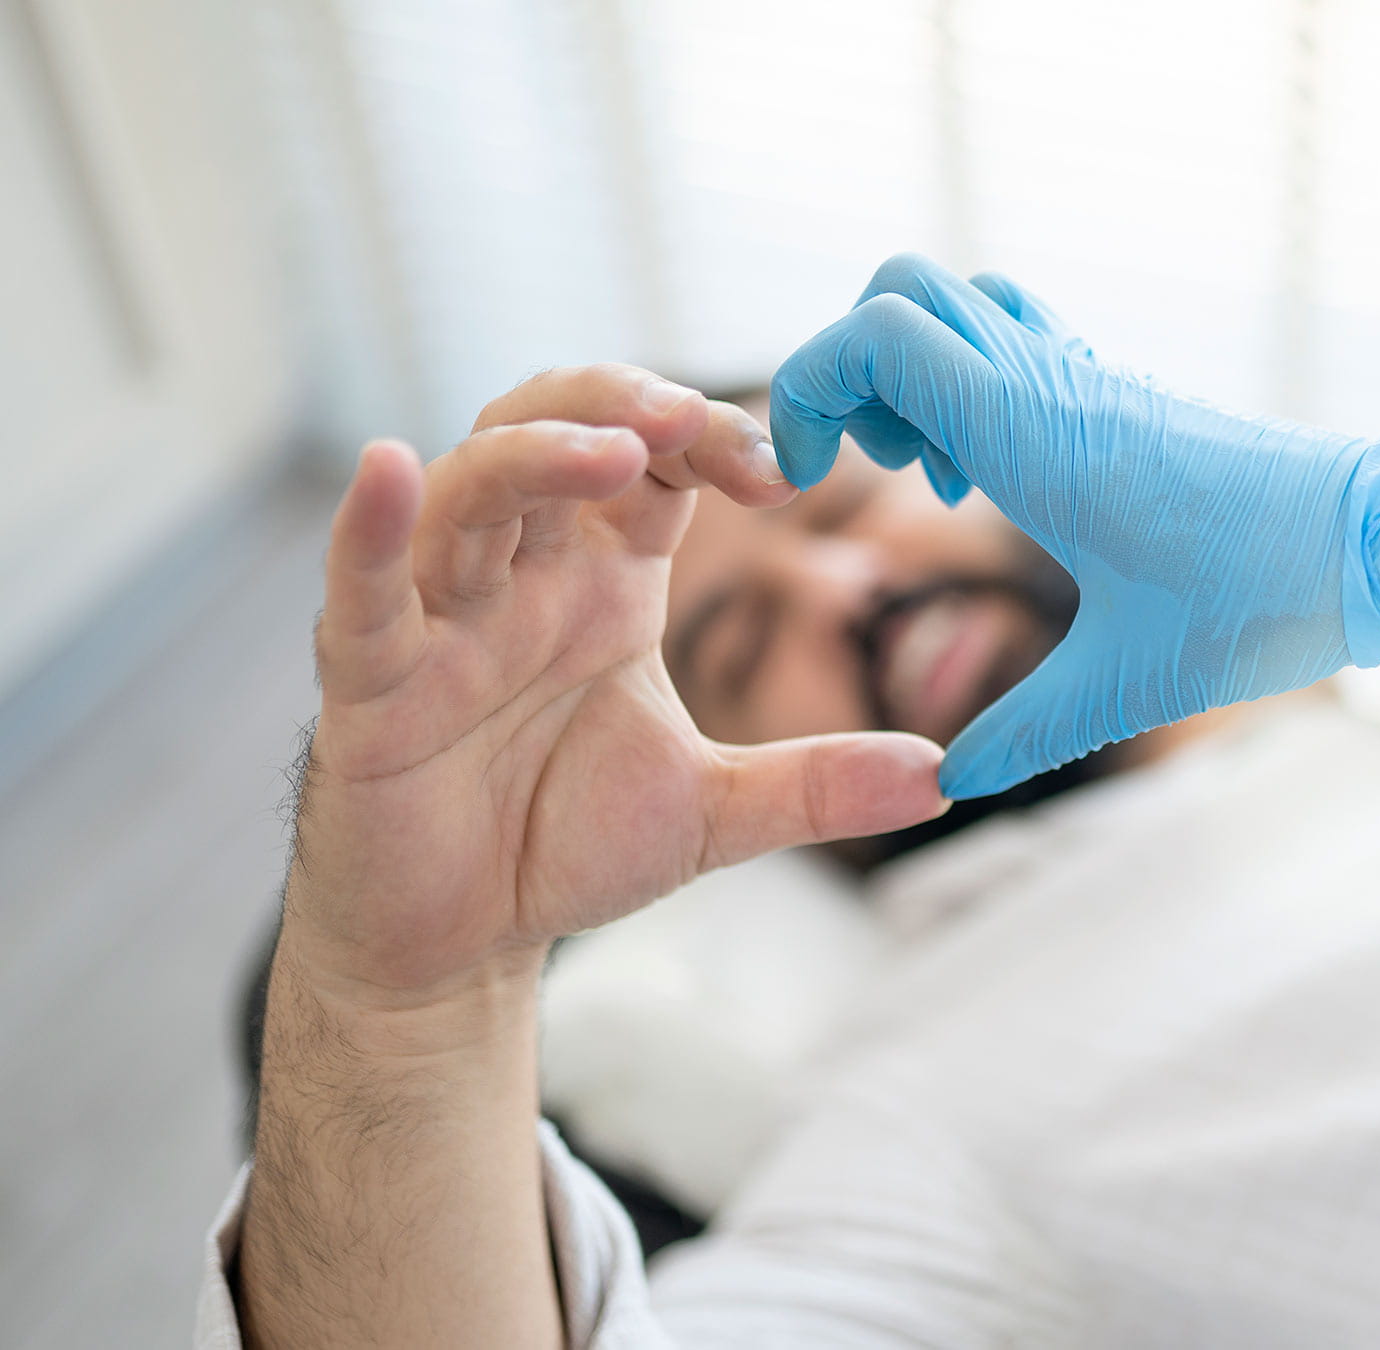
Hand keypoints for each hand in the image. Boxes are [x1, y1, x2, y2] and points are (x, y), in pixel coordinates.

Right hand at [285, 364, 946, 999]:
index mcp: (602, 581)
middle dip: (619, 407)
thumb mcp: (715, 812)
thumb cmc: (562, 845)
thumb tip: (944, 780)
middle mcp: (522, 577)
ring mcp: (440, 620)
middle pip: (555, 435)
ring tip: (608, 448)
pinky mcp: (370, 683)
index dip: (709, 441)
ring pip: (469, 492)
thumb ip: (818, 785)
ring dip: (532, 455)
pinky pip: (359, 592)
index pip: (655, 467)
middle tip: (691, 418)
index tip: (786, 471)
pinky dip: (369, 529)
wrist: (462, 943)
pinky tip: (387, 469)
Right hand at [770, 253, 1379, 798]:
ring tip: (943, 478)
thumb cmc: (1260, 598)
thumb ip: (1026, 734)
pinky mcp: (1115, 394)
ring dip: (913, 374)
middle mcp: (1048, 381)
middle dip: (851, 372)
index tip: (810, 481)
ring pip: (957, 304)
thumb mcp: (1129, 682)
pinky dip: (972, 384)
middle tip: (883, 474)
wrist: (1374, 542)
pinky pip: (1013, 339)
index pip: (877, 333)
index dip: (809, 388)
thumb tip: (946, 785)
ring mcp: (1083, 377)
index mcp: (1031, 429)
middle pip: (899, 291)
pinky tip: (1004, 481)